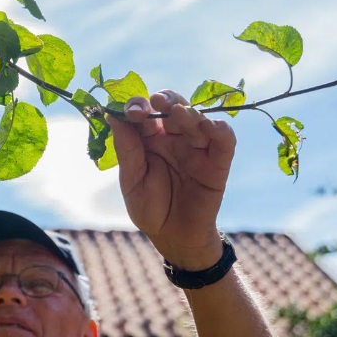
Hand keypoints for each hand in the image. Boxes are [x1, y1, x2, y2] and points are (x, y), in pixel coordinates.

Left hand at [106, 90, 235, 270]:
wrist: (172, 236)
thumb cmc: (150, 207)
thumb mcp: (132, 179)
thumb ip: (126, 148)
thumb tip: (112, 115)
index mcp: (151, 138)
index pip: (146, 111)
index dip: (139, 105)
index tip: (131, 112)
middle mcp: (175, 137)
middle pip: (174, 106)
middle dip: (165, 100)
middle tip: (156, 101)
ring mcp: (197, 147)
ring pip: (198, 119)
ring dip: (189, 112)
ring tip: (179, 112)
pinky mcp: (218, 161)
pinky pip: (224, 140)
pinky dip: (220, 129)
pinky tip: (210, 126)